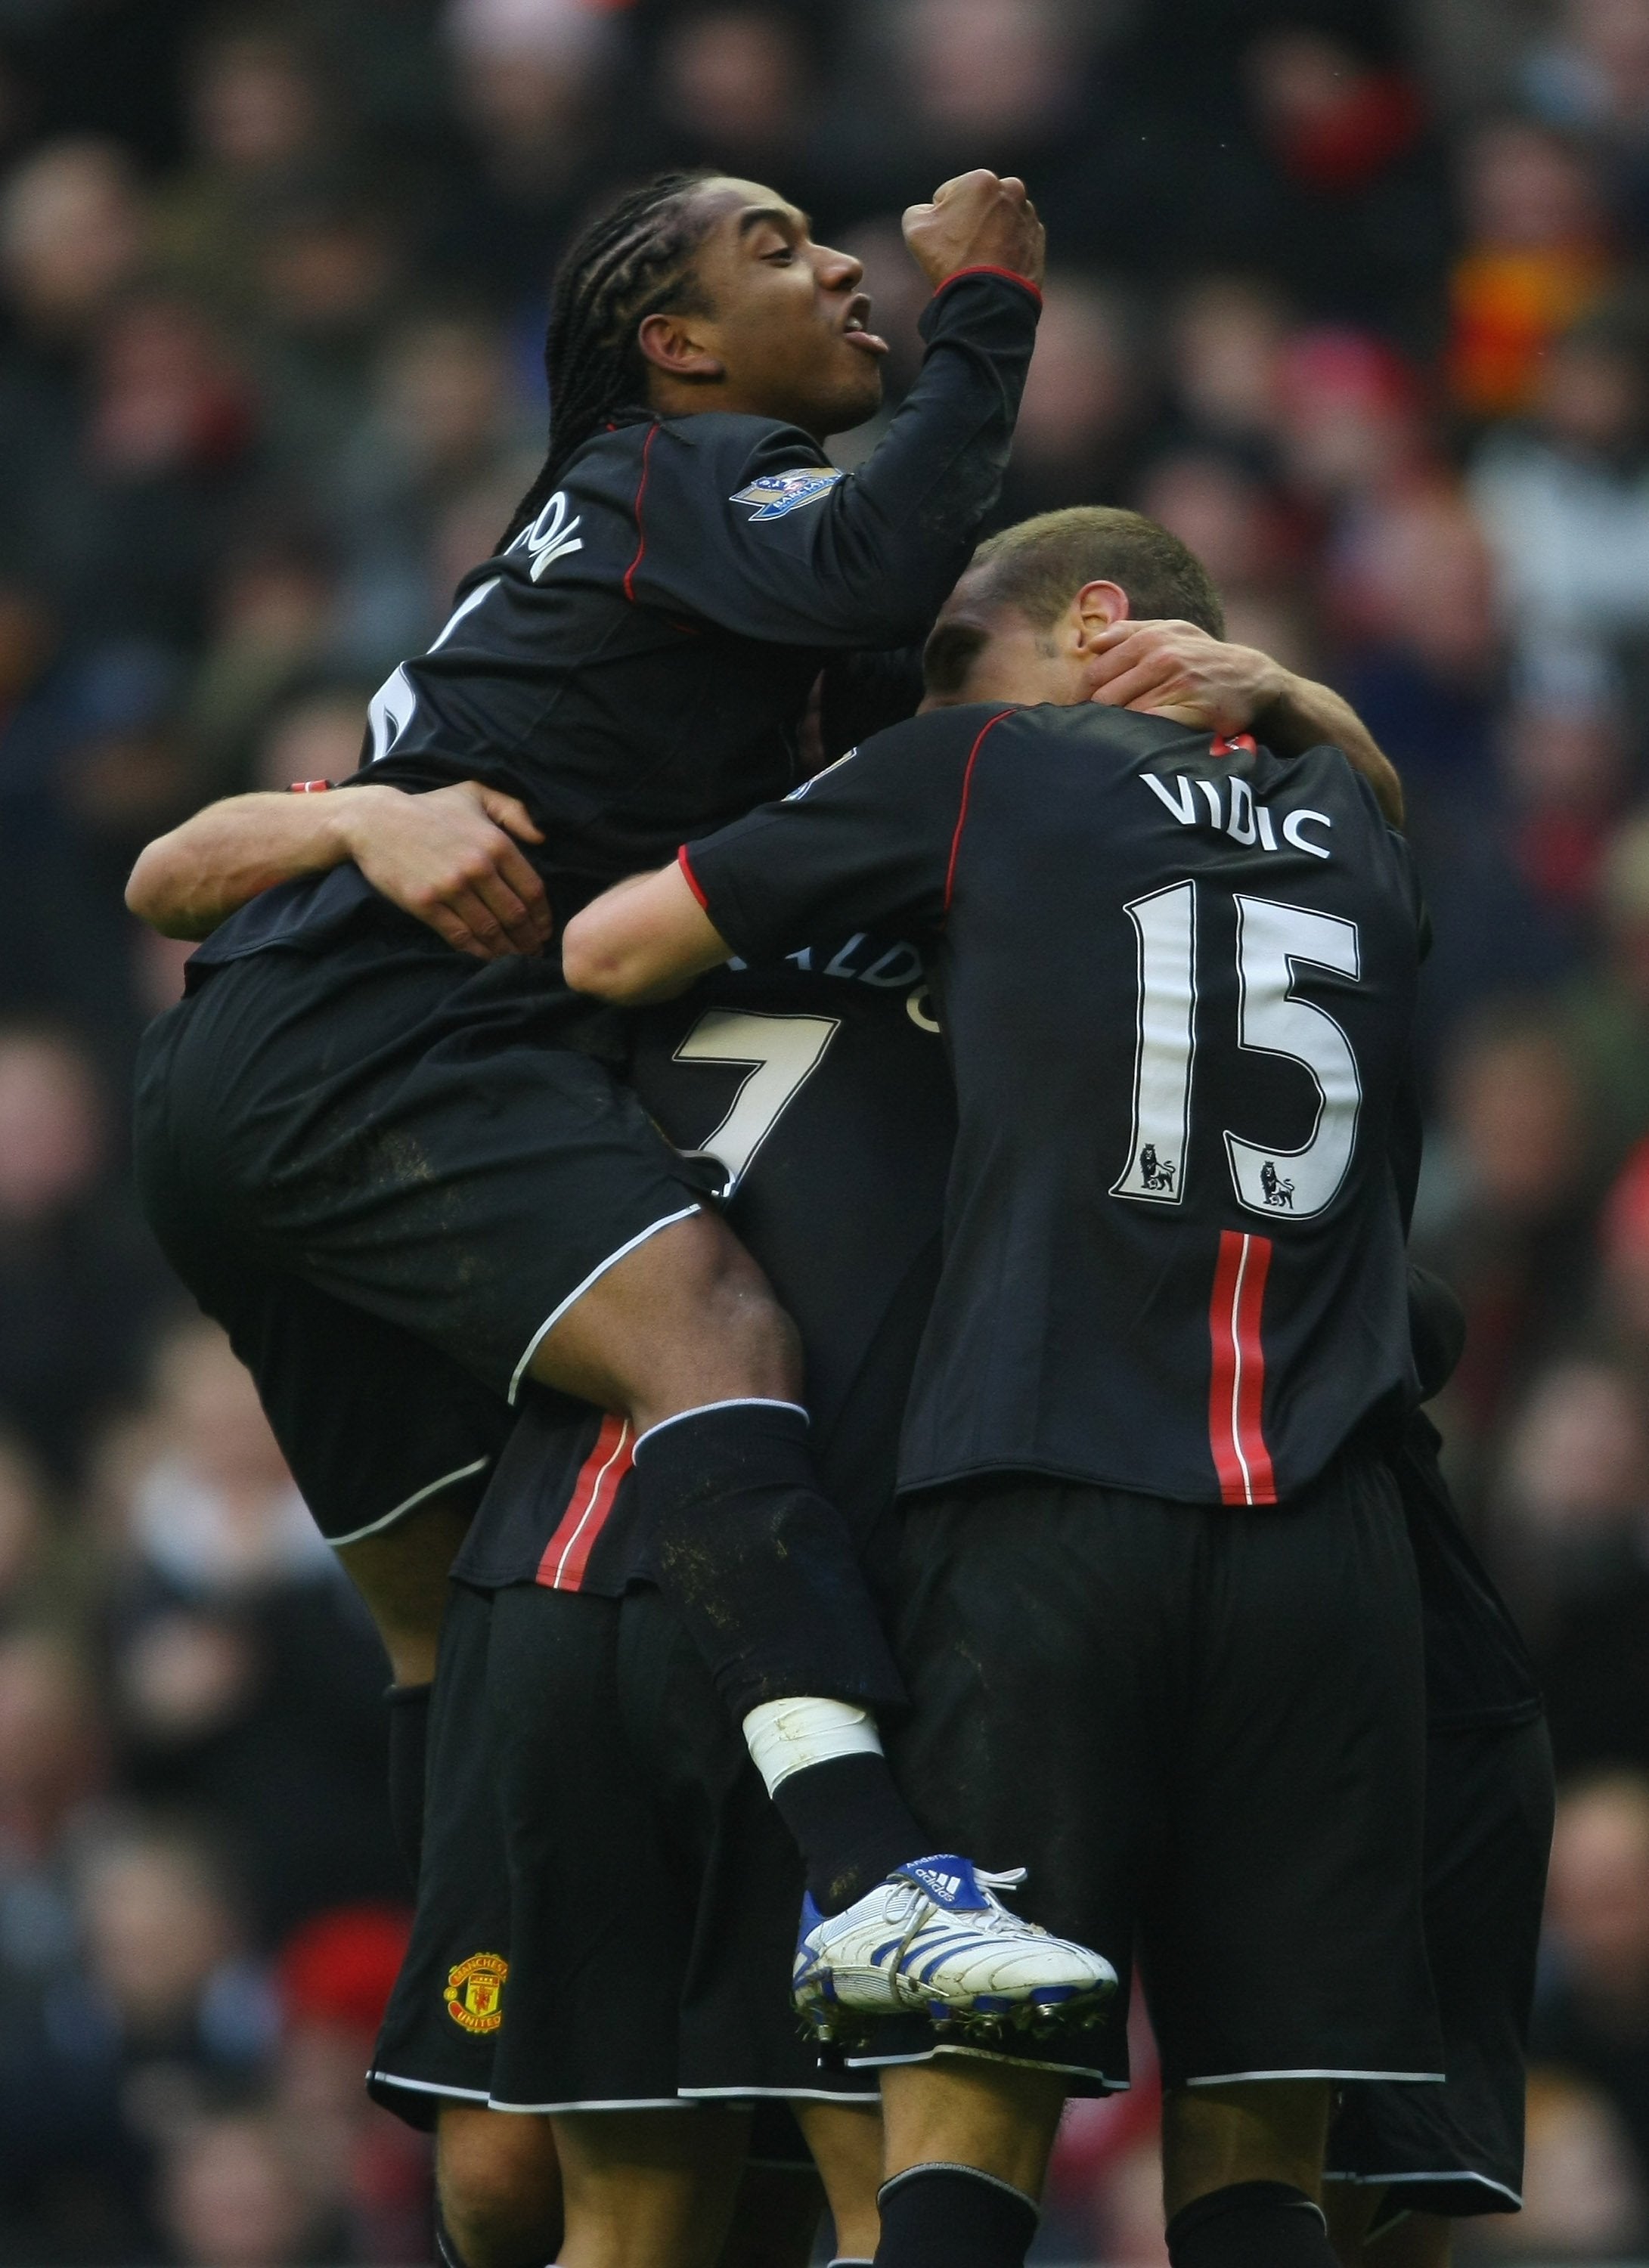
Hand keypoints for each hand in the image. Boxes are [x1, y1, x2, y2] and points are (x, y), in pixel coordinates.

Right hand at [338, 780, 551, 958]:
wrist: (375, 820)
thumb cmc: (429, 808)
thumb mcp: (475, 793)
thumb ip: (513, 810)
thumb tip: (541, 839)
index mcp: (496, 843)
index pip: (532, 890)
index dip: (543, 916)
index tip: (545, 930)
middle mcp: (478, 867)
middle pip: (516, 915)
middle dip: (529, 939)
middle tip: (534, 952)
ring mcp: (451, 888)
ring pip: (491, 930)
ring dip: (507, 950)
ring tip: (516, 959)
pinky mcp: (426, 904)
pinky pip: (460, 936)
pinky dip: (479, 952)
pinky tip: (488, 957)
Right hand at [903, 170, 1044, 290]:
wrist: (988, 299)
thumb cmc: (950, 260)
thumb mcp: (915, 228)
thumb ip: (919, 210)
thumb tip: (929, 212)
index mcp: (981, 179)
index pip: (948, 194)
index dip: (939, 218)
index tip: (943, 239)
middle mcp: (1011, 189)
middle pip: (977, 204)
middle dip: (969, 220)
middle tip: (961, 249)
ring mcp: (1028, 214)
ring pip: (998, 220)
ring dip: (989, 233)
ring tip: (979, 260)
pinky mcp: (1037, 239)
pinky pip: (1014, 238)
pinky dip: (1006, 248)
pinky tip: (995, 266)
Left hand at [1087, 621, 1289, 734]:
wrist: (1251, 679)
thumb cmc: (1202, 657)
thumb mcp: (1171, 631)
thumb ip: (1129, 632)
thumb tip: (1091, 643)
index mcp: (1149, 640)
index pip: (1095, 673)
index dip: (1081, 696)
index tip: (1077, 712)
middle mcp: (1162, 660)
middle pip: (1105, 698)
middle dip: (1094, 717)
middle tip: (1090, 732)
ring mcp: (1178, 686)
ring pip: (1125, 716)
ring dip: (1115, 730)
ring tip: (1114, 738)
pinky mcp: (1192, 713)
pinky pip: (1150, 729)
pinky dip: (1139, 737)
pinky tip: (1138, 743)